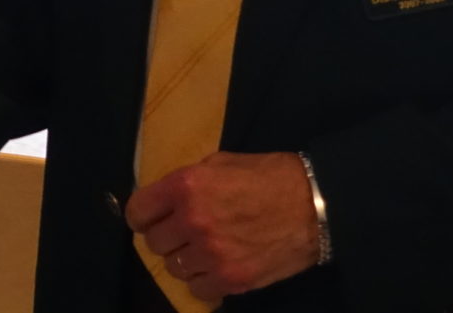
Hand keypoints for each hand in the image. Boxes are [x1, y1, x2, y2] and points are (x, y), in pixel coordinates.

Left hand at [125, 151, 320, 300]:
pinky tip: (217, 267)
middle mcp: (193, 220)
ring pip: (173, 267)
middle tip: (184, 232)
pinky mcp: (231, 279)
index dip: (143, 215)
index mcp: (186, 186)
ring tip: (205, 249)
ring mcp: (212, 253)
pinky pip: (197, 289)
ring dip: (185, 259)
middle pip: (154, 241)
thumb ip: (188, 182)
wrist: (314, 206)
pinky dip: (204, 281)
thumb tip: (164, 199)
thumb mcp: (221, 164)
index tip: (151, 218)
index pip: (138, 211)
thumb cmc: (269, 177)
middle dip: (166, 236)